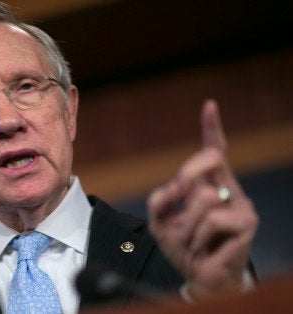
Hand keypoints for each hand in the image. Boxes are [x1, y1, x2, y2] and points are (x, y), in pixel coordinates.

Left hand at [147, 99, 258, 300]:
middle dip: (184, 177)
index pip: (212, 151)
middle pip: (206, 159)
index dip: (211, 128)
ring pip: (202, 196)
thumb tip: (175, 185)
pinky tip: (204, 248)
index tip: (209, 105)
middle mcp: (227, 188)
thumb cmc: (183, 246)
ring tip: (192, 240)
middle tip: (177, 205)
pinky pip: (211, 220)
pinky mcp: (247, 222)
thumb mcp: (160, 221)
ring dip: (186, 225)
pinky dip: (197, 238)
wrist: (198, 277)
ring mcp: (240, 203)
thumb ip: (159, 199)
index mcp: (208, 183)